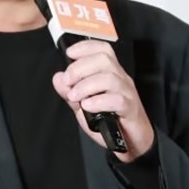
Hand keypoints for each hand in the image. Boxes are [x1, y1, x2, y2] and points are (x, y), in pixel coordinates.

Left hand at [52, 40, 153, 162]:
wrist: (131, 141)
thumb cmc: (110, 120)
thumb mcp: (84, 105)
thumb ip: (70, 92)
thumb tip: (58, 78)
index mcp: (111, 73)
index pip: (102, 50)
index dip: (86, 47)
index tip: (70, 53)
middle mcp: (120, 79)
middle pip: (104, 59)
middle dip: (80, 68)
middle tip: (68, 82)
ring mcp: (127, 93)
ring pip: (109, 78)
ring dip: (86, 85)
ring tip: (75, 97)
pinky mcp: (130, 109)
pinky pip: (116, 100)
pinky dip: (98, 101)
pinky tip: (87, 106)